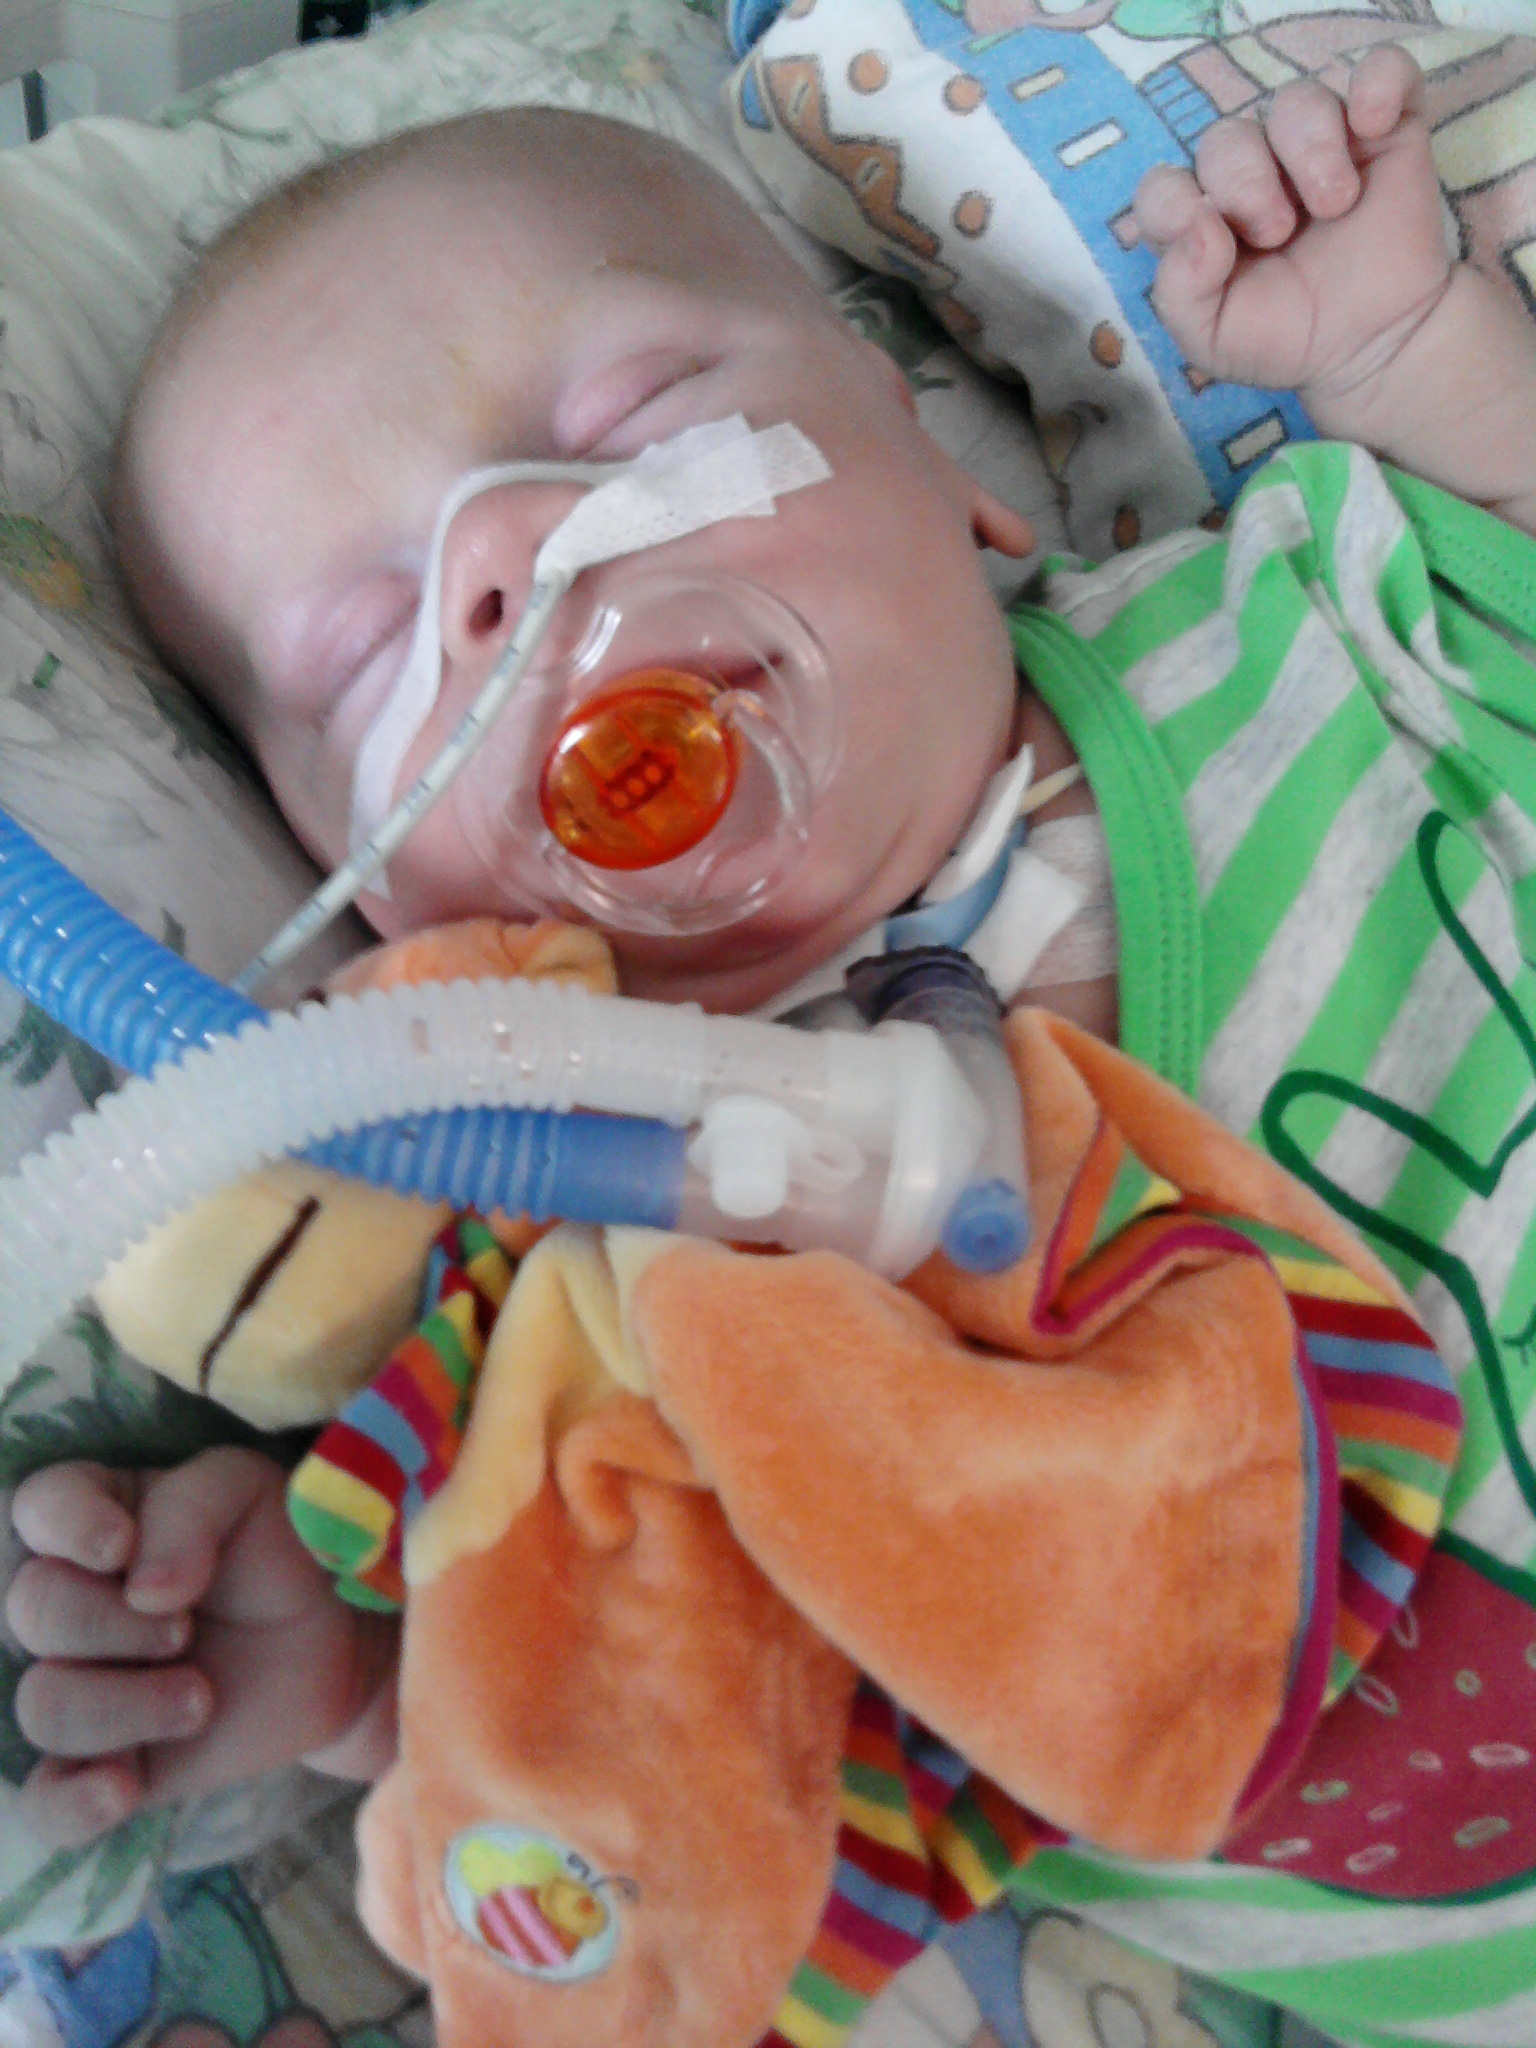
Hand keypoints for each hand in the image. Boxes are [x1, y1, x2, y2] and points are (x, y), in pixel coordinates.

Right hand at [6, 1449, 396, 1847]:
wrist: (334, 1637)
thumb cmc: (280, 1546)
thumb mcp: (247, 1492)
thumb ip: (188, 1511)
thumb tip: (142, 1589)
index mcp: (95, 1518)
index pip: (38, 1508)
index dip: (64, 1525)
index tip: (121, 1546)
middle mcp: (71, 1602)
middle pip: (33, 1611)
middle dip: (110, 1623)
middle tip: (185, 1630)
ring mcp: (82, 1686)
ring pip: (44, 1705)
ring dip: (123, 1705)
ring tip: (202, 1697)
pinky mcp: (107, 1762)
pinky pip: (48, 1803)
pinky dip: (72, 1803)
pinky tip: (122, 1788)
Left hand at [1134, 48, 1448, 421]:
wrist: (1374, 348)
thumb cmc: (1287, 341)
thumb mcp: (1212, 339)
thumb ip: (1180, 292)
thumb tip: (1200, 224)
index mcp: (1204, 220)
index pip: (1162, 187)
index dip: (1174, 207)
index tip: (1216, 243)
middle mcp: (1255, 173)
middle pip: (1226, 138)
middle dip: (1245, 184)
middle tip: (1279, 233)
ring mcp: (1318, 146)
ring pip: (1297, 101)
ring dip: (1308, 148)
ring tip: (1334, 204)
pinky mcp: (1384, 130)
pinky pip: (1382, 69)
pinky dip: (1377, 84)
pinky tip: (1373, 125)